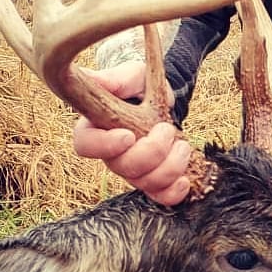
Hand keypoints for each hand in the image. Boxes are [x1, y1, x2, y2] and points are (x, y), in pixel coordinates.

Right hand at [71, 61, 192, 204]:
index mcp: (96, 126)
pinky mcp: (151, 179)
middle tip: (167, 129)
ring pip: (142, 182)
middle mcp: (110, 152)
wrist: (162, 99)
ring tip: (183, 145)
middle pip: (120, 167)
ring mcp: (130, 169)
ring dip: (169, 167)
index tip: (128, 135)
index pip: (85, 145)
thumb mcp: (132, 76)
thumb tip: (94, 79)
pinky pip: (158, 196)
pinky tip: (185, 180)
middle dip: (150, 152)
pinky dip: (173, 192)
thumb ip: (117, 79)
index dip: (104, 146)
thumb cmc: (141, 86)